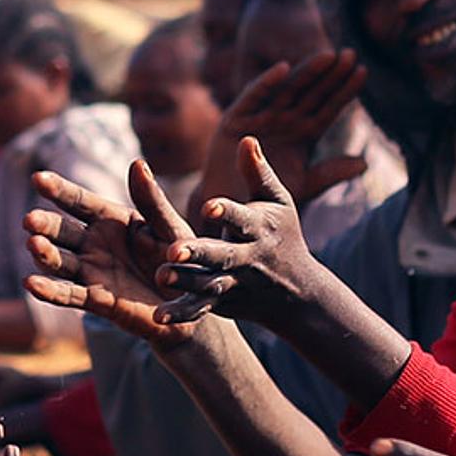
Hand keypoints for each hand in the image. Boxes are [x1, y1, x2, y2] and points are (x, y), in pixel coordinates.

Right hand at [23, 160, 202, 350]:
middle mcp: (96, 244)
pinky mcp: (97, 301)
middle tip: (30, 220)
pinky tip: (31, 284)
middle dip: (46, 225)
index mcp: (112, 220)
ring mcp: (93, 272)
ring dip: (45, 255)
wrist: (195, 304)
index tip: (38, 178)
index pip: (80, 202)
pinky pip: (70, 295)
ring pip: (61, 262)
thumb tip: (137, 163)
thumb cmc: (184, 260)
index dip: (59, 190)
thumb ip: (152, 201)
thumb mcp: (170, 228)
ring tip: (33, 244)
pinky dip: (50, 292)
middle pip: (63, 232)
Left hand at [155, 137, 321, 328]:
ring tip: (160, 276)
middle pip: (222, 254)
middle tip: (173, 250)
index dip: (226, 212)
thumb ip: (258, 174)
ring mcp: (234, 282)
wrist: (298, 291)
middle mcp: (246, 257)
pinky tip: (157, 317)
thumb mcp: (278, 203)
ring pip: (208, 283)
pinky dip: (181, 313)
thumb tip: (246, 138)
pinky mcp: (222, 302)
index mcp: (258, 228)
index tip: (208, 206)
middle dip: (199, 252)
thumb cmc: (282, 234)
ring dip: (185, 282)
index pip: (241, 218)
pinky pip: (200, 308)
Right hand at [198, 50, 367, 215]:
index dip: (344, 91)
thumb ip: (331, 173)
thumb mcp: (304, 185)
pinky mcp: (235, 119)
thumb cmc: (267, 195)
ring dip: (306, 72)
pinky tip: (284, 68)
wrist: (231, 209)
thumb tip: (364, 164)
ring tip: (326, 56)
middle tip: (350, 53)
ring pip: (287, 90)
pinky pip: (253, 97)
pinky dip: (266, 83)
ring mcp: (261, 117)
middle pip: (312, 93)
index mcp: (303, 134)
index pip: (328, 108)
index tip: (363, 71)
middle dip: (330, 75)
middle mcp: (284, 120)